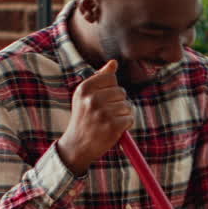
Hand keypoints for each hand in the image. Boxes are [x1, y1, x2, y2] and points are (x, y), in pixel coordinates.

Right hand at [56, 59, 133, 174]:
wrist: (77, 146)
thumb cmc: (84, 118)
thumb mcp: (85, 96)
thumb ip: (100, 78)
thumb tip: (114, 62)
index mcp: (84, 88)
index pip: (111, 78)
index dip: (111, 89)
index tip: (101, 99)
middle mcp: (92, 99)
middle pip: (121, 92)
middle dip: (118, 103)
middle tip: (104, 114)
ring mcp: (103, 113)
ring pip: (127, 105)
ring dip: (122, 114)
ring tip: (107, 122)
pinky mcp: (113, 126)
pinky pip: (130, 118)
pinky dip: (126, 124)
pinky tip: (113, 129)